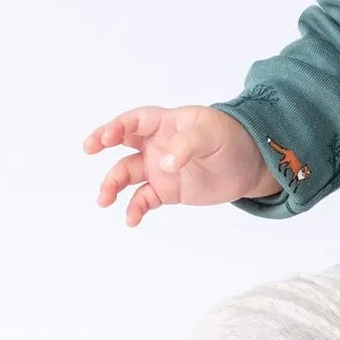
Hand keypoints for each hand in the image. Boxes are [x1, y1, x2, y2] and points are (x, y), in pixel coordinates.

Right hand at [84, 105, 275, 225]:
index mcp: (167, 123)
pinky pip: (144, 199)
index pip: (136, 121)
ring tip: (103, 199)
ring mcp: (160, 168)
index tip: (106, 137)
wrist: (250, 165)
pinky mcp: (167, 190)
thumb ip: (188, 145)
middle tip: (89, 149)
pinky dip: (135, 208)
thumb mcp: (213, 134)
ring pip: (127, 174)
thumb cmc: (232, 138)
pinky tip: (131, 219)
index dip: (119, 126)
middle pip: (123, 143)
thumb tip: (164, 164)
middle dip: (102, 143)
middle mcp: (157, 144)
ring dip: (113, 185)